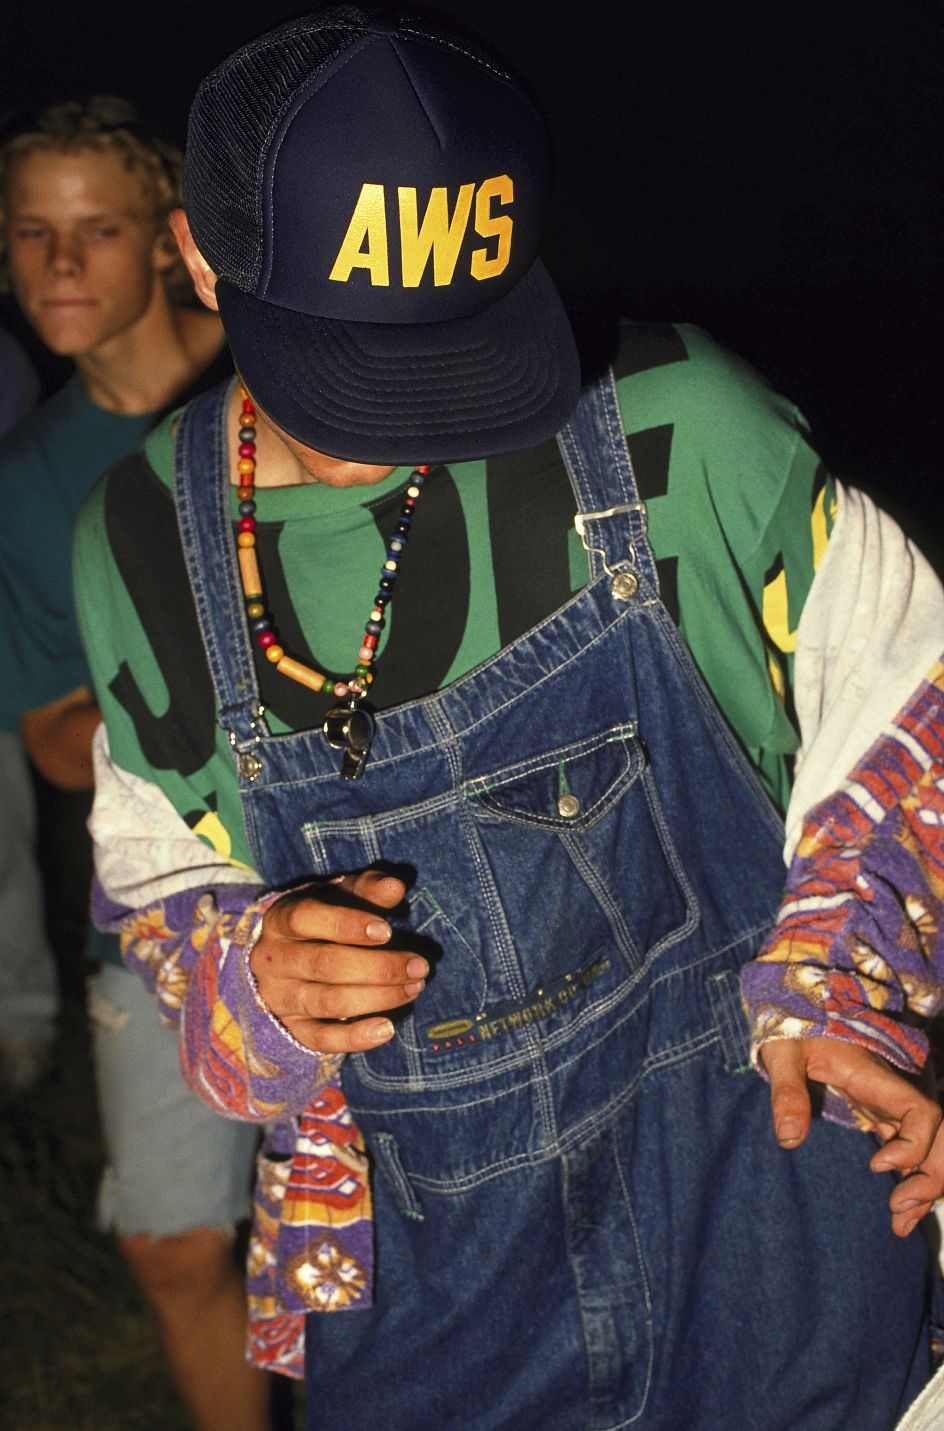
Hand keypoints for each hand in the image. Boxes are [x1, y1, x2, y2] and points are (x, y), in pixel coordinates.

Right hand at [250, 870, 426, 1053]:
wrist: (288, 960)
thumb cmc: (324, 921)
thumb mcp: (341, 896)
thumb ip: (367, 888)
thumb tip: (395, 887)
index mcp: (281, 919)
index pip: (306, 918)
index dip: (347, 924)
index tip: (387, 931)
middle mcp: (273, 959)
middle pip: (324, 964)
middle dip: (378, 967)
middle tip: (419, 966)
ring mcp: (279, 997)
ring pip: (327, 1002)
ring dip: (377, 998)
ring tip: (414, 989)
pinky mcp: (290, 1028)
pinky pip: (321, 1039)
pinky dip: (355, 1038)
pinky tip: (388, 1029)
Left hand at [761, 1037, 943, 1236]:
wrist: (801, 1015)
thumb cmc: (793, 1031)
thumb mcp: (783, 1053)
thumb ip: (787, 1091)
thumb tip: (788, 1140)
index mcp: (874, 1077)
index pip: (920, 1111)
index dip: (914, 1143)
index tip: (877, 1164)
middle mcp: (892, 1094)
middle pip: (940, 1137)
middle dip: (932, 1176)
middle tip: (897, 1207)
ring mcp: (891, 1107)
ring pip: (934, 1149)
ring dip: (927, 1187)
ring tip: (899, 1223)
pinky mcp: (883, 1118)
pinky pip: (914, 1153)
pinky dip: (914, 1183)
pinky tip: (900, 1217)